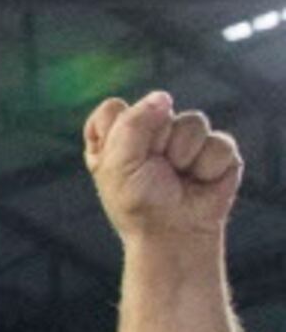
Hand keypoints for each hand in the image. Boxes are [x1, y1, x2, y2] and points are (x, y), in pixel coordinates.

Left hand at [85, 91, 243, 245]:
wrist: (172, 234)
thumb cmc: (139, 203)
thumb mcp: (119, 165)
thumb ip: (132, 124)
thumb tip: (162, 97)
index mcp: (117, 138)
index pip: (113, 109)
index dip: (119, 131)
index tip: (119, 160)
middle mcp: (151, 133)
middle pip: (156, 109)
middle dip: (154, 142)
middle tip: (152, 171)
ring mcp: (186, 139)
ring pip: (192, 122)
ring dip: (182, 154)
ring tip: (177, 177)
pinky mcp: (217, 150)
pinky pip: (218, 141)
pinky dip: (207, 167)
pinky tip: (199, 181)